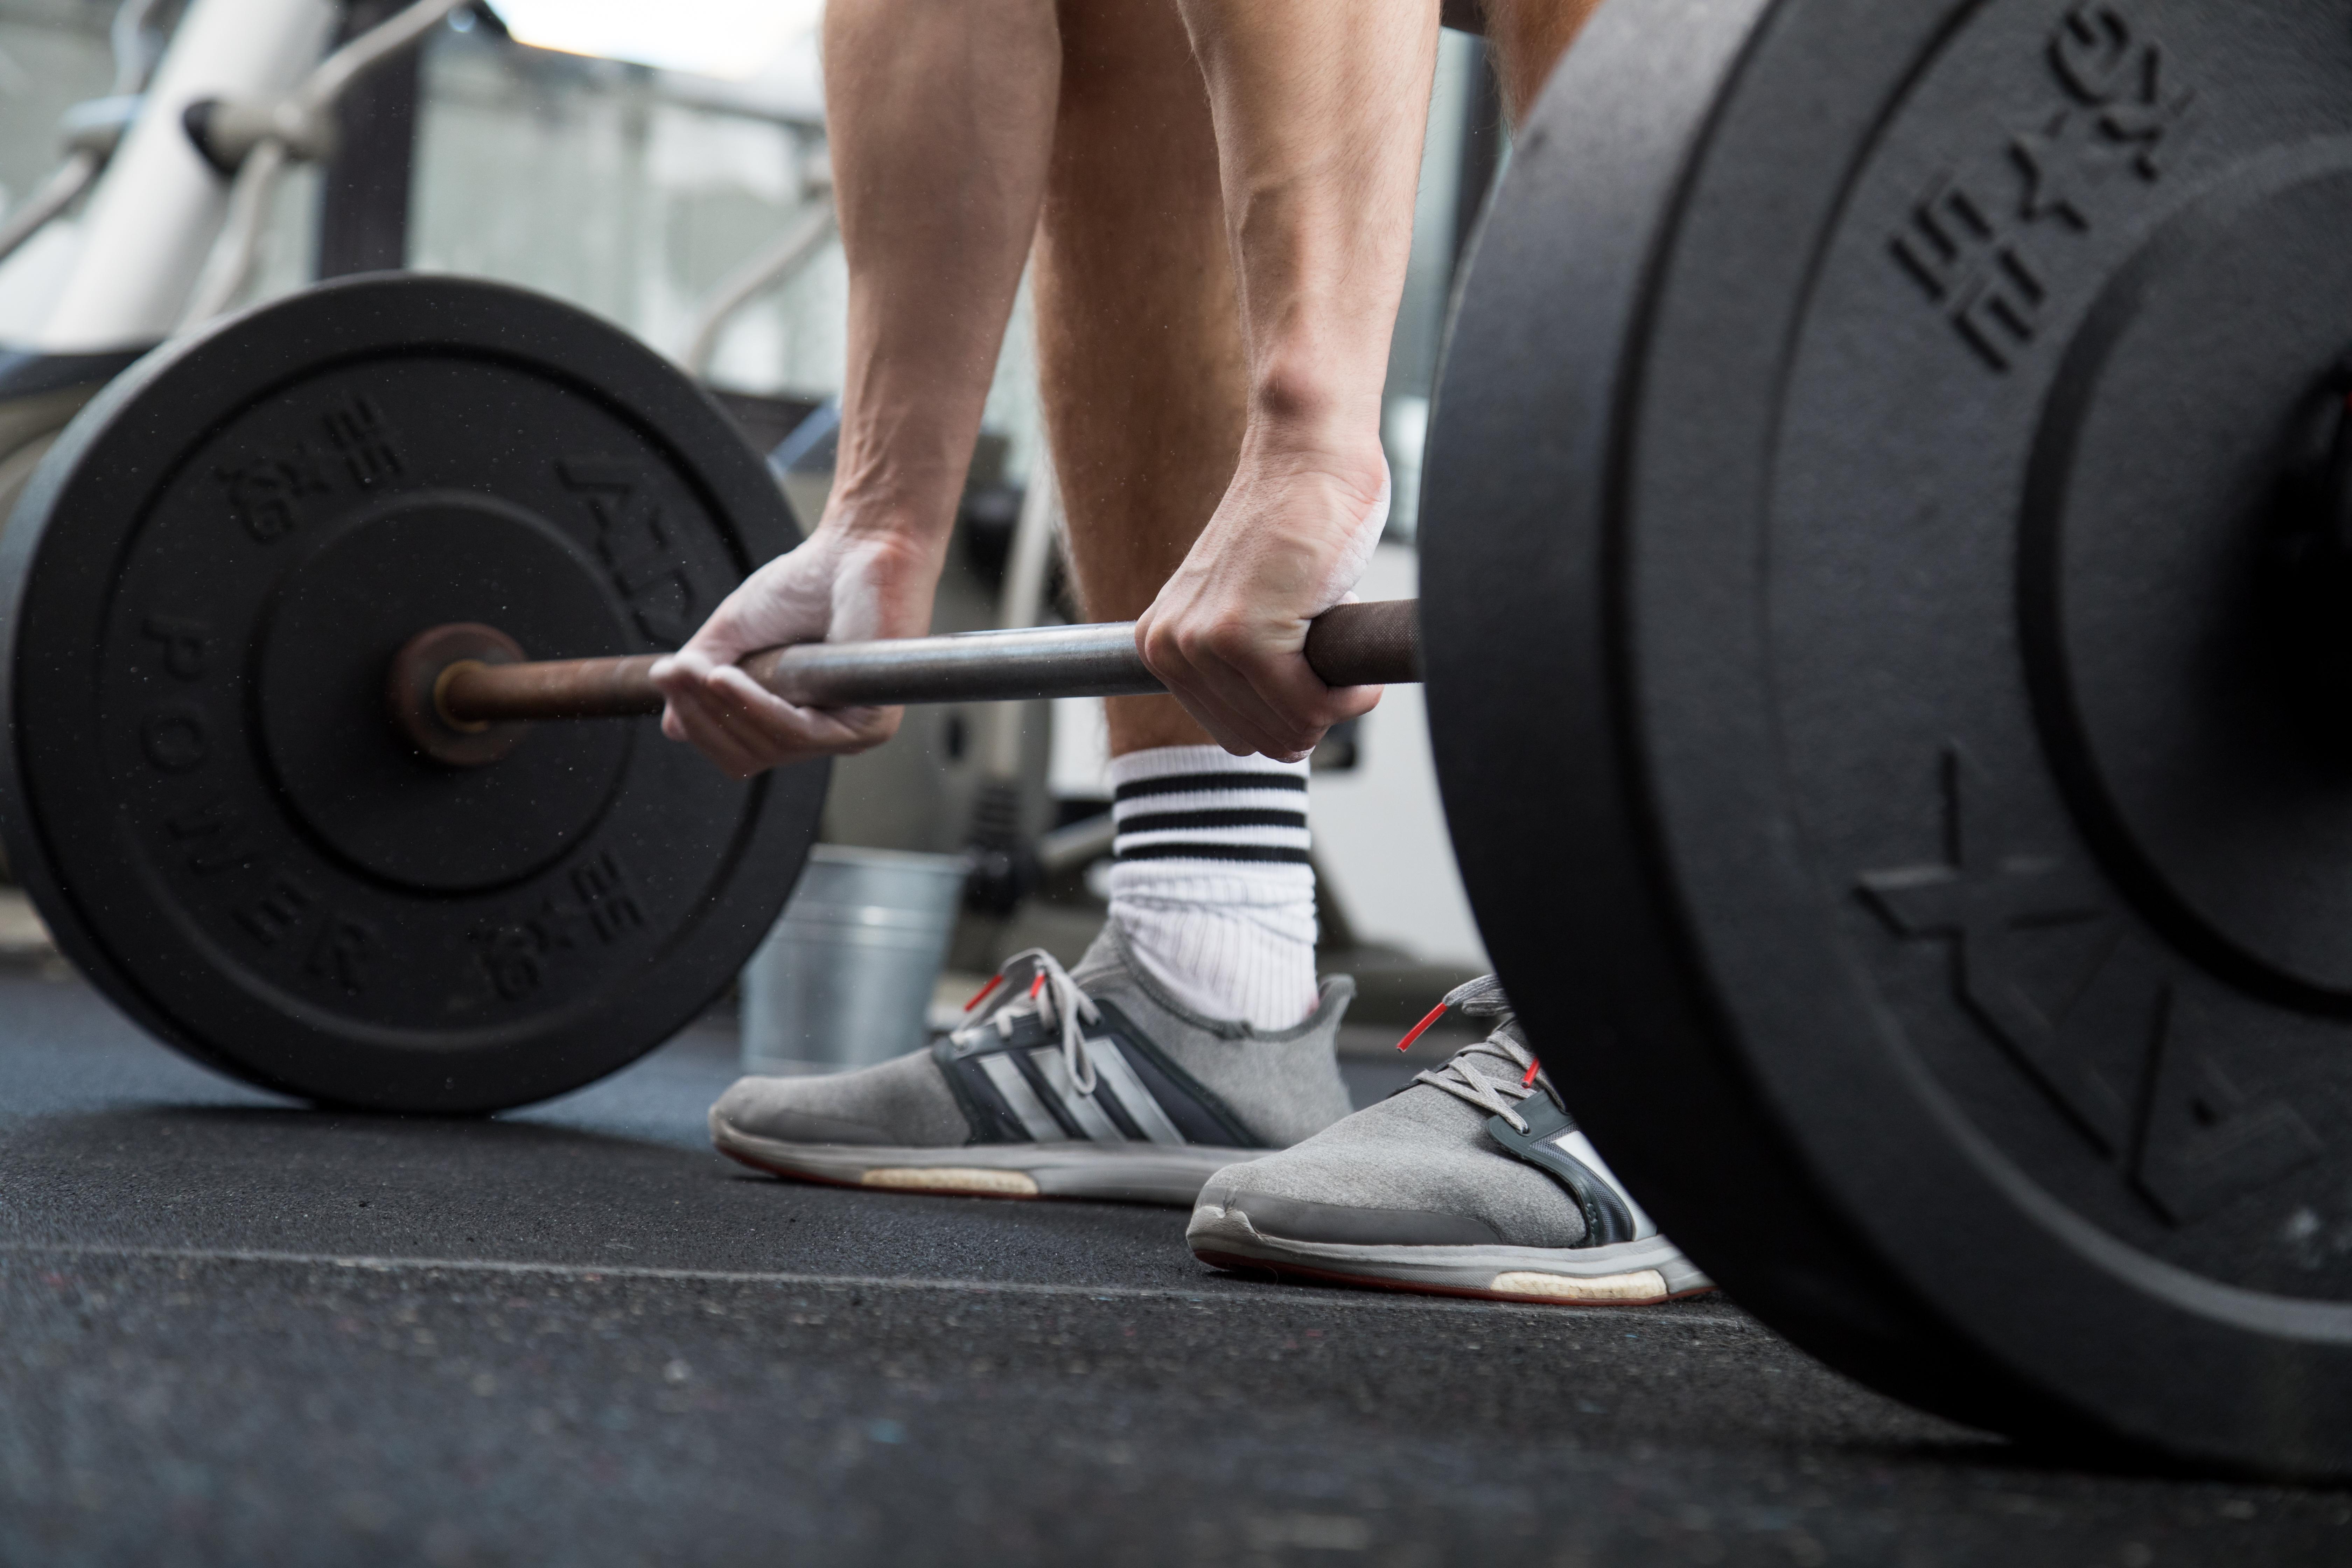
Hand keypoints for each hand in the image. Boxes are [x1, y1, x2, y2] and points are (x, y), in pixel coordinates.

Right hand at [650, 524, 939, 778]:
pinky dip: (756, 708)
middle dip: (701, 716)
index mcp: (796, 718)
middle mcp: (822, 732)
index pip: (737, 750)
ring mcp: (848, 733)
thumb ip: (704, 678)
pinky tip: (726, 681)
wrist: (857, 548)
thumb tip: (673, 727)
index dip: (697, 722)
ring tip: (699, 674)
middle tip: (676, 675)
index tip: (668, 679)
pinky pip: (800, 733)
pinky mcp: (870, 723)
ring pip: (768, 748)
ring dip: (722, 709)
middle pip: (745, 756)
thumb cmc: (810, 583)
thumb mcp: (736, 633)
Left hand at [1135, 441, 1389, 761]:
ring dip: (1335, 702)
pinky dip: (1351, 696)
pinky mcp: (1245, 637)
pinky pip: (1311, 708)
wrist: (1310, 457)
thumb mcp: (1244, 605)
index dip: (1289, 714)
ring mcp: (1203, 643)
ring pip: (1288, 730)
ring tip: (1339, 644)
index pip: (1236, 735)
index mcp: (1162, 646)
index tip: (1309, 666)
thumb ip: (1238, 665)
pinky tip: (1356, 659)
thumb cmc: (1297, 524)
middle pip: (1261, 741)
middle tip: (1330, 656)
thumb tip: (1282, 735)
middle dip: (1312, 712)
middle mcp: (1171, 647)